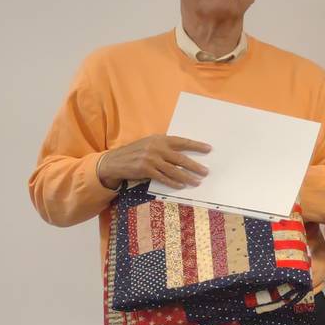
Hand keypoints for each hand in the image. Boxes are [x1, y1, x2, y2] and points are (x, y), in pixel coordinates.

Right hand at [97, 135, 211, 189]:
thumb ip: (165, 147)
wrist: (115, 160)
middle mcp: (156, 148)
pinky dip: (173, 183)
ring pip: (174, 170)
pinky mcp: (145, 170)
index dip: (196, 145)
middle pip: (181, 158)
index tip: (209, 149)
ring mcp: (151, 159)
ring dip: (187, 177)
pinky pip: (163, 178)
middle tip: (206, 172)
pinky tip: (181, 186)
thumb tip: (184, 156)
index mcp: (160, 139)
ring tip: (197, 181)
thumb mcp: (150, 144)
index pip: (182, 142)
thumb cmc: (136, 152)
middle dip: (195, 166)